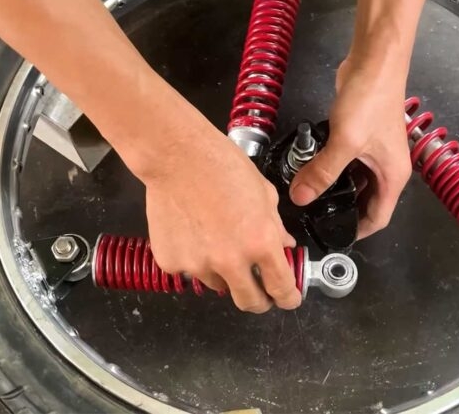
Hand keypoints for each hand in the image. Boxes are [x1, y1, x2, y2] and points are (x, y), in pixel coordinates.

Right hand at [143, 121, 299, 312]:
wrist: (178, 157)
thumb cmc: (223, 166)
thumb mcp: (264, 194)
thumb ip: (275, 227)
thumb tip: (283, 245)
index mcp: (261, 243)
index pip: (281, 289)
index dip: (288, 298)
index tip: (288, 299)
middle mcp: (230, 261)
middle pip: (249, 302)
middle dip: (259, 300)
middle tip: (258, 289)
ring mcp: (198, 265)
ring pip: (217, 284)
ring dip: (223, 274)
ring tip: (217, 242)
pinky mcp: (171, 262)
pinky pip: (188, 271)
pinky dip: (194, 260)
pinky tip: (193, 233)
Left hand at [290, 58, 411, 238]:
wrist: (375, 60)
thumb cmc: (371, 100)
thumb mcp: (346, 142)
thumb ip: (322, 172)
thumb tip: (300, 198)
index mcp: (392, 176)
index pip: (379, 218)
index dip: (358, 232)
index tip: (334, 236)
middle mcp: (385, 168)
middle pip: (365, 202)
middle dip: (342, 211)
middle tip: (314, 218)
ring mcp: (373, 152)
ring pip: (352, 182)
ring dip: (333, 189)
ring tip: (308, 197)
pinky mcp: (359, 138)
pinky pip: (344, 163)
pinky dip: (330, 169)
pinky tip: (310, 170)